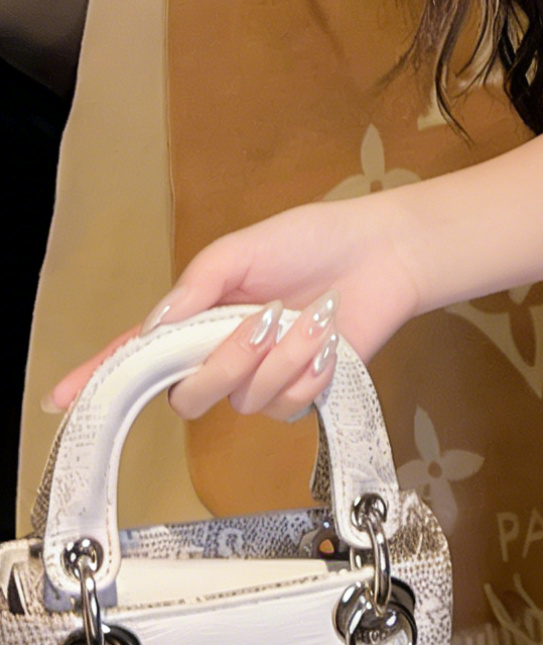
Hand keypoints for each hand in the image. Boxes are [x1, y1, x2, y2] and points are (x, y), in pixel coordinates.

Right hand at [44, 192, 425, 426]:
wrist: (378, 254)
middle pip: (187, 393)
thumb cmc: (311, 240)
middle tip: (262, 321)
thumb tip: (153, 327)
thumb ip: (195, 289)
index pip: (137, 354)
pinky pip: (286, 405)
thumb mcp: (242, 250)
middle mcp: (221, 353)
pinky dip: (308, 370)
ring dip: (280, 357)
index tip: (62, 399)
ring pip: (241, 400)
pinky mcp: (299, 393)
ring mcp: (259, 378)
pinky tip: (327, 341)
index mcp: (197, 315)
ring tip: (310, 317)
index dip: (98, 378)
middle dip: (224, 361)